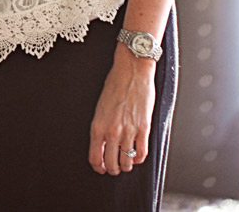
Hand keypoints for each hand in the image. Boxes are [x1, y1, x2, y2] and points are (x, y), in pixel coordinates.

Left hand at [88, 48, 155, 176]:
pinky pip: (142, 154)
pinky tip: (138, 154)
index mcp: (98, 126)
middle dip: (113, 169)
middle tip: (115, 166)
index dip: (98, 167)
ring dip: (127, 165)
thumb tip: (103, 144)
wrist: (132, 69)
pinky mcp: (143, 128)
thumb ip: (101, 126)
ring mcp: (129, 131)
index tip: (102, 167)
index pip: (95, 158)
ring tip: (127, 161)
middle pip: (111, 164)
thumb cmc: (116, 83)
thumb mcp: (101, 106)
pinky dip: (139, 158)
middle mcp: (112, 131)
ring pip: (127, 162)